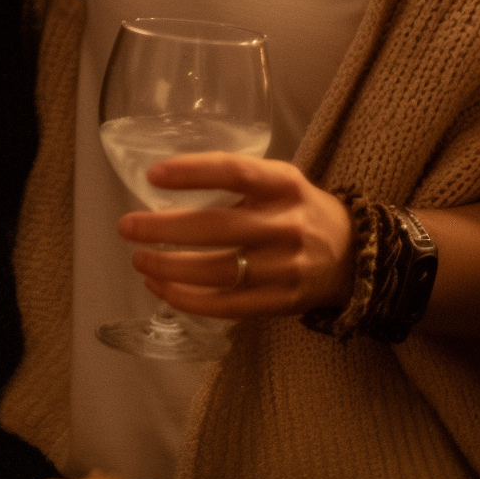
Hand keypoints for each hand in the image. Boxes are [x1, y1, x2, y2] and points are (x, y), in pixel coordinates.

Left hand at [119, 154, 355, 321]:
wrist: (352, 257)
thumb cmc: (298, 210)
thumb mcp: (279, 181)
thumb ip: (237, 179)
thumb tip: (165, 180)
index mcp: (285, 185)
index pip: (235, 172)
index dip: (192, 172)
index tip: (153, 175)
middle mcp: (286, 225)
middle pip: (217, 227)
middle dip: (164, 228)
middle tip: (127, 226)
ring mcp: (284, 268)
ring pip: (217, 272)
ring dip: (169, 267)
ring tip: (139, 259)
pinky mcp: (280, 303)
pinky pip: (225, 306)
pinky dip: (186, 299)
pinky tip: (160, 287)